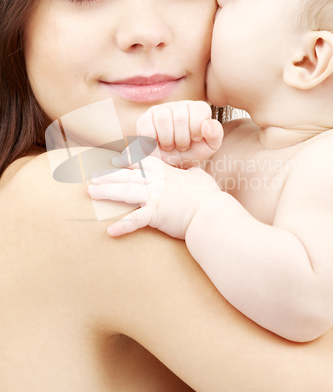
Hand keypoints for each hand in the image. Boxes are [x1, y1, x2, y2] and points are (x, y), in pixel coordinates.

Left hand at [88, 156, 219, 238]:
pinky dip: (122, 226)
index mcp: (165, 171)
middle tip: (91, 176)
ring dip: (106, 192)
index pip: (141, 161)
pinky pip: (135, 221)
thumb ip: (191, 172)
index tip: (111, 161)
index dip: (124, 160)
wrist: (211, 212)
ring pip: (125, 192)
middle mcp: (156, 181)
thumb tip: (192, 169)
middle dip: (107, 175)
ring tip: (90, 192)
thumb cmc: (208, 196)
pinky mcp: (156, 214)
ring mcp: (154, 197)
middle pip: (126, 175)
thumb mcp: (199, 177)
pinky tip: (109, 231)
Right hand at [136, 101, 222, 167]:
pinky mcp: (145, 119)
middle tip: (181, 146)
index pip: (199, 109)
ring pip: (163, 119)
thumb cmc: (191, 154)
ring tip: (170, 146)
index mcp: (197, 109)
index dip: (197, 128)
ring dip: (167, 139)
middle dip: (182, 138)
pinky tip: (157, 144)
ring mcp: (160, 110)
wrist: (170, 165)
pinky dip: (152, 140)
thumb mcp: (208, 147)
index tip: (194, 139)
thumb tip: (207, 125)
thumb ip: (215, 135)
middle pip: (180, 116)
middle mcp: (179, 105)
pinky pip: (146, 125)